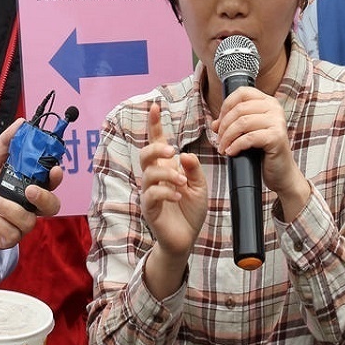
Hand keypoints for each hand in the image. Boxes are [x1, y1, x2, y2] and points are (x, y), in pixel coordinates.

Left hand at [0, 118, 61, 251]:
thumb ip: (4, 144)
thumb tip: (21, 123)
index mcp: (26, 184)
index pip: (50, 181)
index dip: (56, 176)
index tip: (54, 169)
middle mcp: (27, 205)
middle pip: (52, 205)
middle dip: (44, 197)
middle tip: (30, 190)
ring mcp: (19, 223)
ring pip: (30, 220)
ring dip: (11, 209)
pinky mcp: (7, 238)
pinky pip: (14, 234)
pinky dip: (0, 223)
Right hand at [140, 102, 206, 297]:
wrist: (186, 239)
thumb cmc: (190, 211)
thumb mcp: (199, 187)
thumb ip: (194, 170)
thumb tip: (185, 154)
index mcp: (166, 168)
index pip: (157, 142)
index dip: (154, 125)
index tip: (156, 106)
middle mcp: (155, 178)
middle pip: (146, 154)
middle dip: (157, 149)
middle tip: (172, 152)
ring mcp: (150, 193)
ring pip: (149, 174)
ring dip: (167, 174)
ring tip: (182, 181)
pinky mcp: (150, 208)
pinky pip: (152, 194)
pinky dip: (166, 192)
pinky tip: (178, 195)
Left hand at [213, 85, 309, 221]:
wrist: (281, 172)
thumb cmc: (263, 152)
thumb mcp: (247, 133)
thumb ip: (233, 124)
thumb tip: (215, 124)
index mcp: (268, 102)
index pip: (242, 92)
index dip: (226, 106)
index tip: (219, 123)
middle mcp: (274, 108)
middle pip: (239, 109)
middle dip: (224, 126)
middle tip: (219, 140)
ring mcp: (277, 122)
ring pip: (242, 123)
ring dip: (227, 137)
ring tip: (223, 148)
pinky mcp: (277, 137)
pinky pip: (248, 138)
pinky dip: (236, 145)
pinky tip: (231, 152)